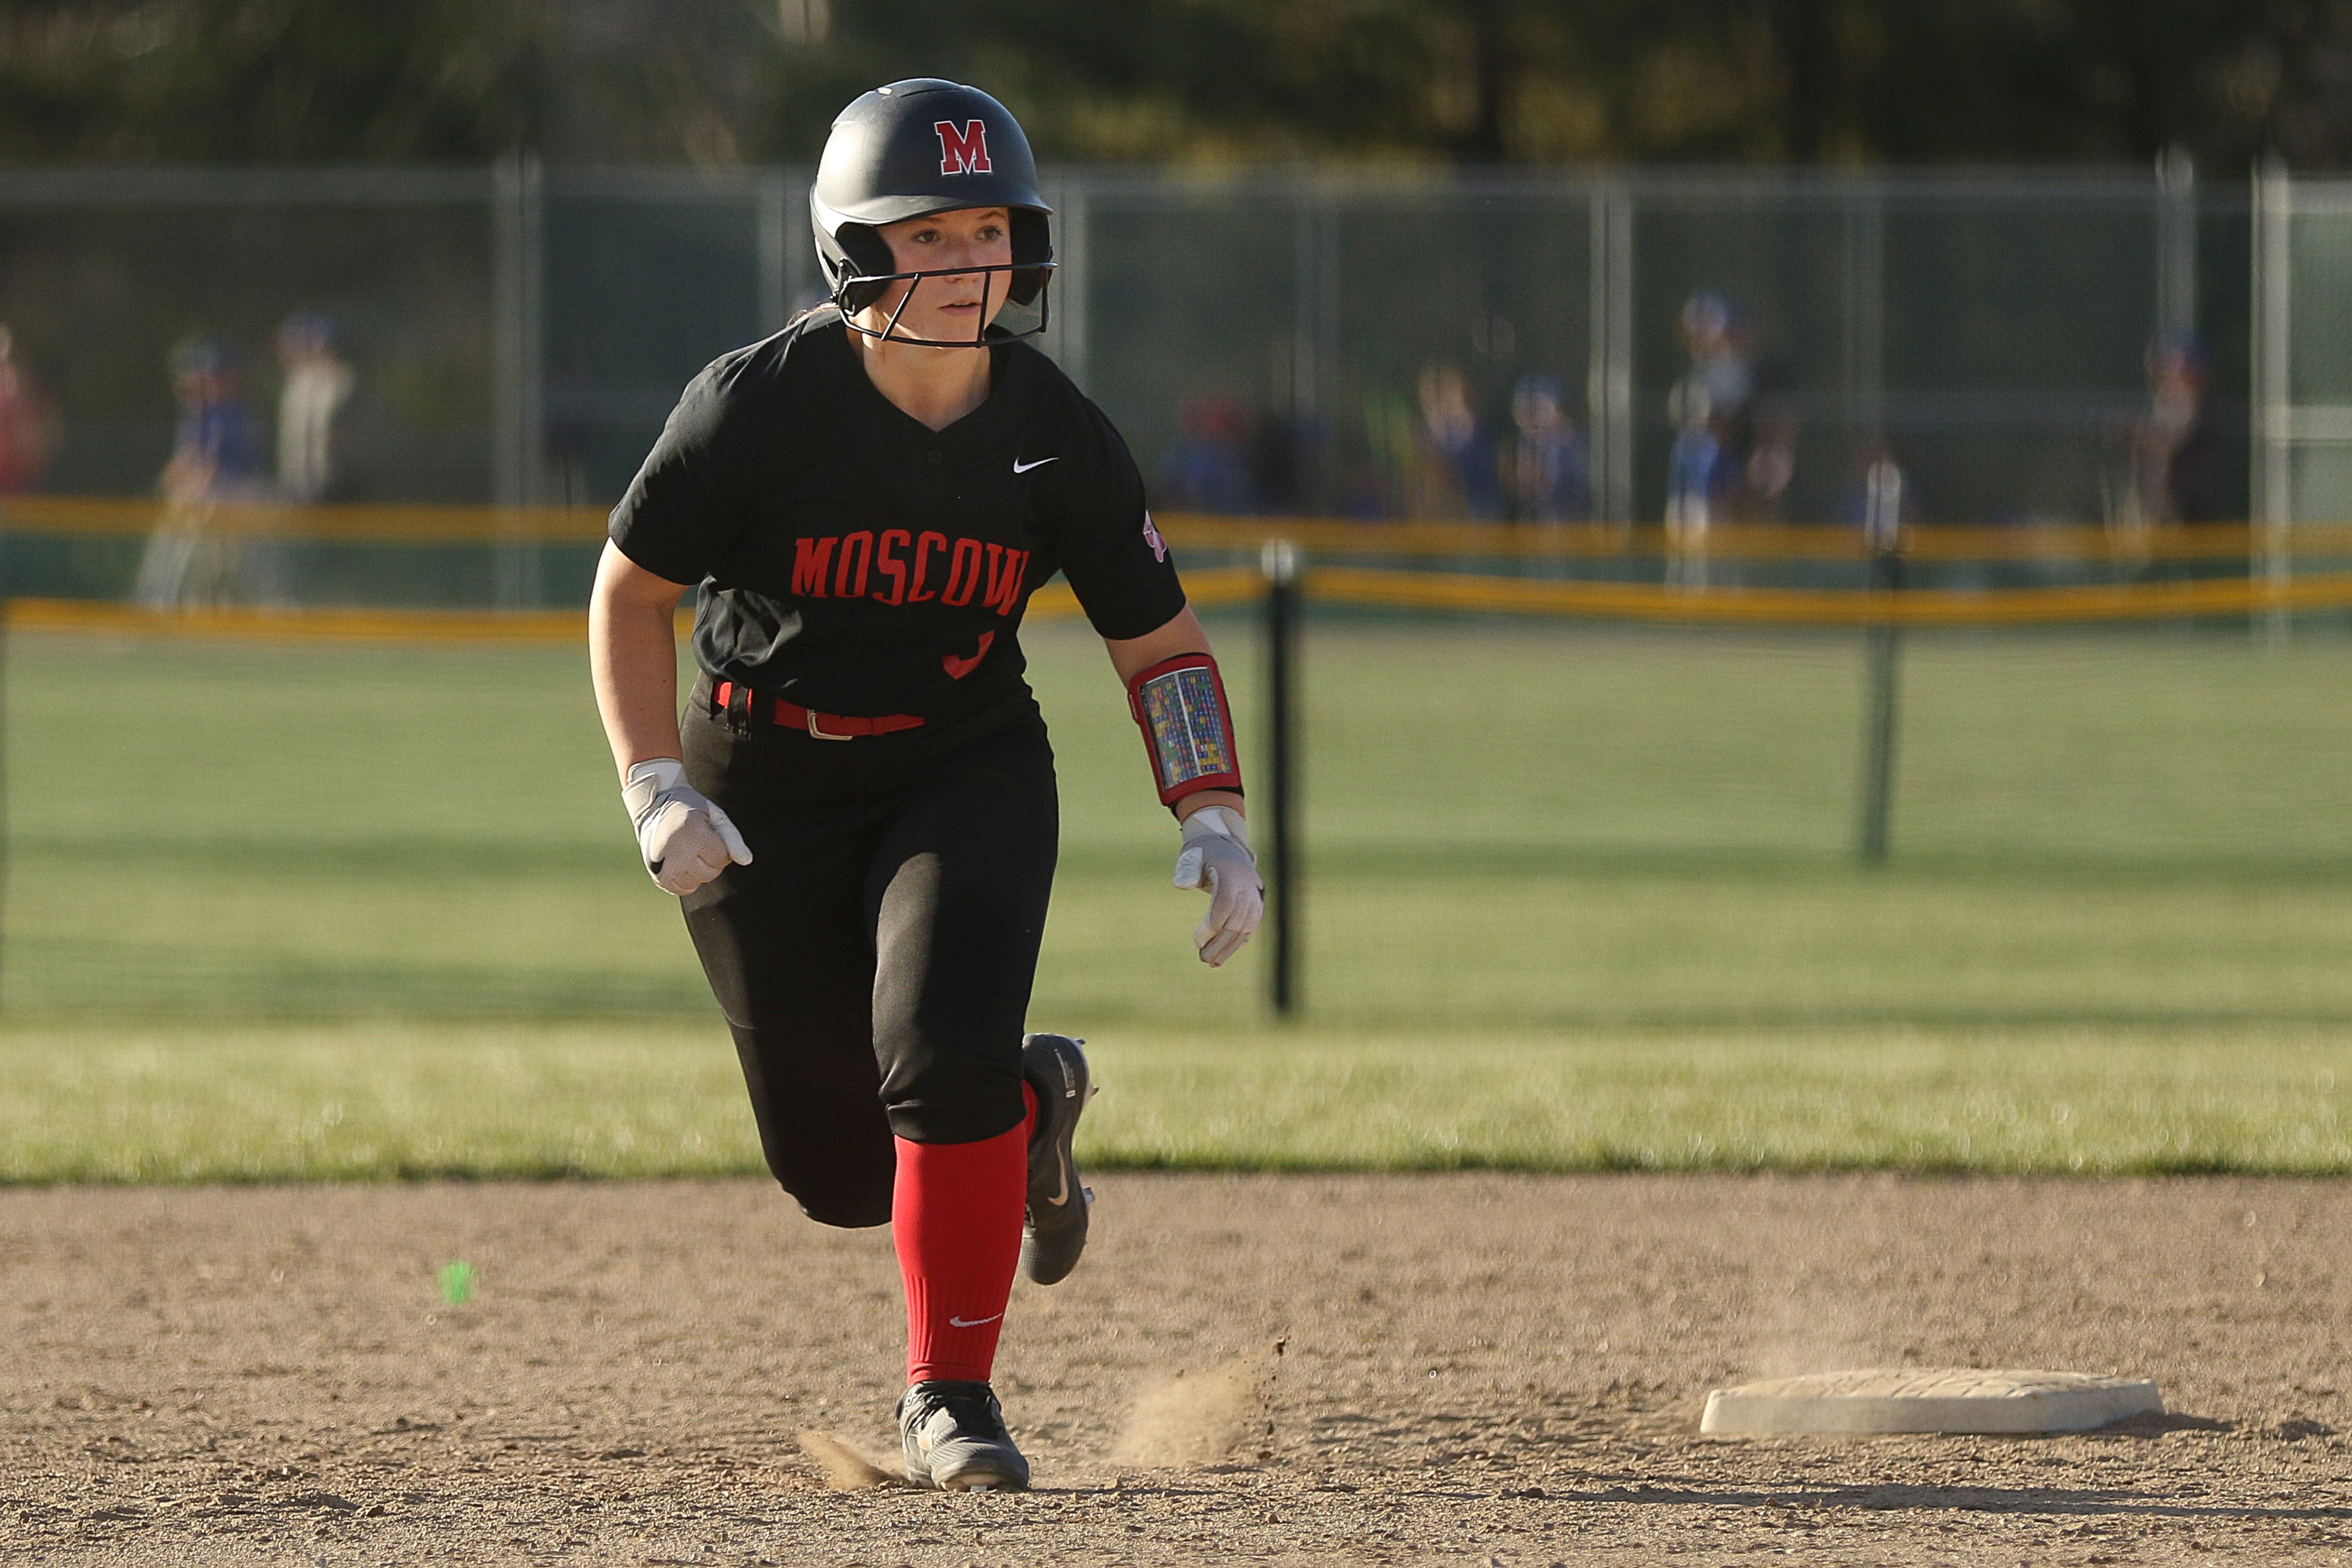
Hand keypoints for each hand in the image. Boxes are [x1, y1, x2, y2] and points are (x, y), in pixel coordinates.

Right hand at [622, 758, 751, 895]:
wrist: (654, 806)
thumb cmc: (691, 810)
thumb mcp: (715, 816)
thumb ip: (732, 839)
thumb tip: (746, 861)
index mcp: (692, 831)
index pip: (721, 857)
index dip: (720, 847)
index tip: (709, 834)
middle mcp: (676, 849)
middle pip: (709, 873)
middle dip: (710, 860)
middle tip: (697, 842)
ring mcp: (663, 864)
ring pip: (695, 883)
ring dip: (697, 871)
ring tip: (687, 852)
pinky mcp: (656, 875)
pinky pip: (680, 889)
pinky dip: (685, 880)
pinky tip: (680, 863)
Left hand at [1172, 805, 1262, 966]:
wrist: (1227, 846)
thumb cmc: (1203, 853)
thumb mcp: (1192, 856)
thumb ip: (1187, 869)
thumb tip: (1181, 885)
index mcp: (1232, 874)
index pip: (1225, 904)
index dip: (1212, 924)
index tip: (1197, 940)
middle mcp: (1247, 886)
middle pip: (1236, 921)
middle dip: (1219, 943)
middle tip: (1202, 958)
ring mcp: (1255, 896)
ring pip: (1245, 928)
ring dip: (1229, 947)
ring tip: (1211, 962)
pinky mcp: (1257, 905)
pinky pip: (1250, 927)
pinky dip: (1238, 942)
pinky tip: (1224, 955)